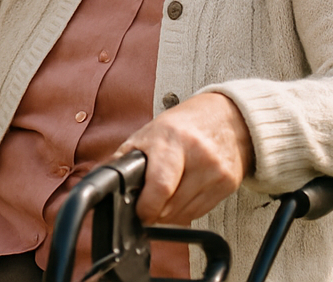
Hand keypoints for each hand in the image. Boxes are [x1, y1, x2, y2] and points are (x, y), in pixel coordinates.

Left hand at [114, 92, 253, 224]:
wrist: (227, 117)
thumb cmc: (183, 125)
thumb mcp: (149, 132)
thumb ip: (125, 158)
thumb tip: (104, 180)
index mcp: (172, 139)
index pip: (159, 186)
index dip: (145, 207)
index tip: (139, 211)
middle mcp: (198, 155)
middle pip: (170, 206)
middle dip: (154, 211)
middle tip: (148, 202)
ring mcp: (216, 171)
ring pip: (184, 215)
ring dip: (169, 213)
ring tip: (166, 195)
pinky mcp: (229, 184)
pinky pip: (200, 213)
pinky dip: (186, 211)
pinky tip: (182, 195)